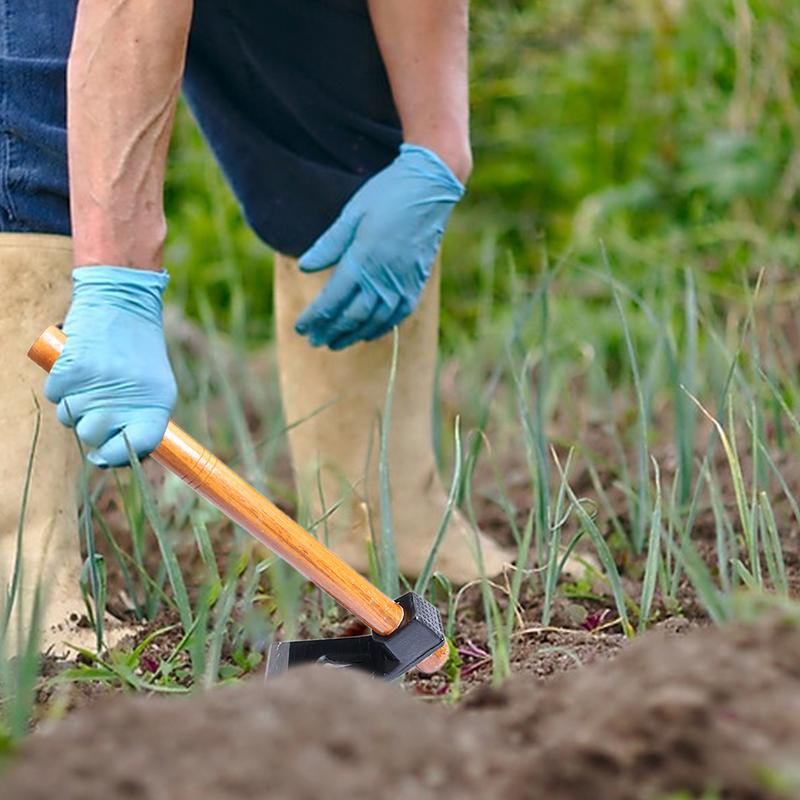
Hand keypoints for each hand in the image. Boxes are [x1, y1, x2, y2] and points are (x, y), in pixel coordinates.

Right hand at [45, 267, 176, 467]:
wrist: (123, 302)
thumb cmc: (138, 352)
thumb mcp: (156, 386)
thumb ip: (141, 423)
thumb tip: (112, 459)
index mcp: (157, 405)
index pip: (138, 448)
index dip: (116, 456)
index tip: (104, 454)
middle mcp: (129, 397)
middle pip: (93, 437)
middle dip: (89, 425)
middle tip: (97, 402)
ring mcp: (99, 384)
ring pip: (68, 418)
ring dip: (73, 404)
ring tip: (91, 379)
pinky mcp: (73, 368)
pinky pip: (54, 395)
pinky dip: (60, 385)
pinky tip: (77, 367)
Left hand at [294, 144, 463, 349]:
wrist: (430, 188)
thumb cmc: (386, 195)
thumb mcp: (352, 213)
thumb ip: (329, 244)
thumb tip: (305, 267)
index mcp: (363, 258)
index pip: (333, 299)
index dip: (315, 317)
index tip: (300, 328)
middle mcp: (383, 277)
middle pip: (352, 316)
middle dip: (330, 331)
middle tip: (314, 341)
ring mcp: (402, 283)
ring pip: (374, 321)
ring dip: (352, 335)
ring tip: (335, 343)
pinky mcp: (415, 284)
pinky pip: (396, 316)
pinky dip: (379, 329)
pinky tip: (366, 335)